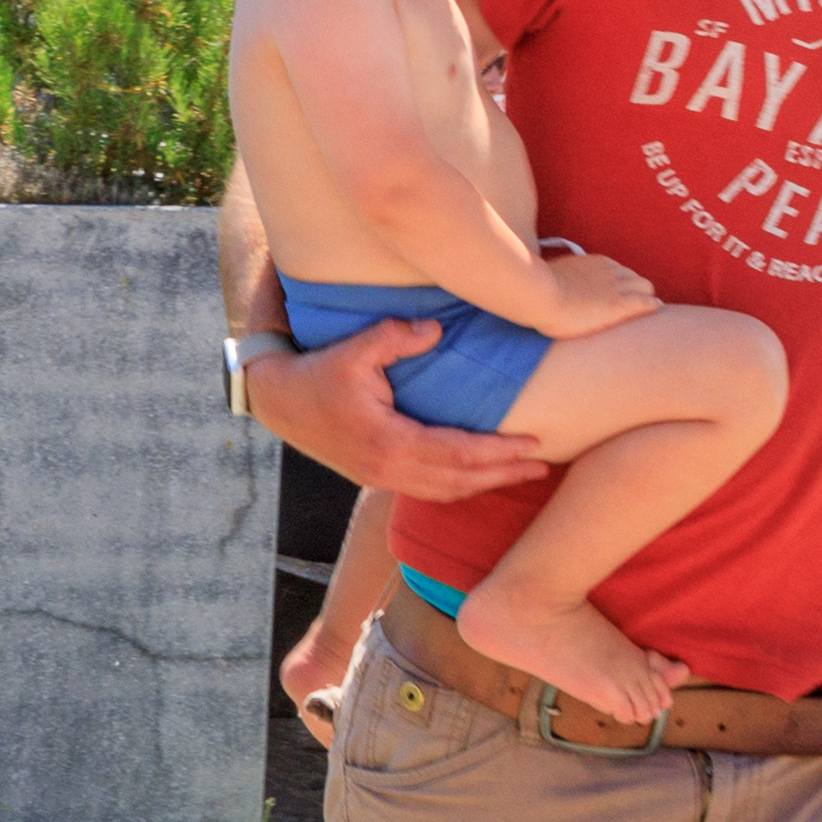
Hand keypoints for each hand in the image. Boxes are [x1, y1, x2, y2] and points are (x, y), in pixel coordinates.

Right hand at [243, 320, 552, 500]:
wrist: (278, 402)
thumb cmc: (316, 373)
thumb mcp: (354, 348)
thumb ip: (396, 336)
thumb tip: (436, 329)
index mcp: (389, 442)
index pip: (458, 453)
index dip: (499, 452)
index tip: (533, 444)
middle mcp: (389, 469)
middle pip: (460, 481)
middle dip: (504, 474)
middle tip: (543, 465)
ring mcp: (382, 478)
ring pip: (446, 492)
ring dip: (485, 485)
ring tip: (519, 473)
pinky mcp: (377, 478)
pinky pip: (429, 491)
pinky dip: (460, 487)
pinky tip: (478, 478)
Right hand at [532, 248, 657, 331]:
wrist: (539, 296)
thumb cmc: (538, 288)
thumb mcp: (552, 274)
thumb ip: (562, 277)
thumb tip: (556, 281)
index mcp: (595, 263)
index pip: (619, 270)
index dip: (620, 283)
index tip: (616, 294)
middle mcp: (609, 272)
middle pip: (635, 277)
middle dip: (636, 290)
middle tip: (632, 304)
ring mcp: (615, 288)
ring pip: (645, 287)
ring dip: (645, 297)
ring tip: (644, 311)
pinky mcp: (619, 306)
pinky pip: (645, 302)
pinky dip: (652, 306)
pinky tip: (656, 310)